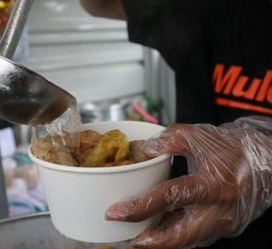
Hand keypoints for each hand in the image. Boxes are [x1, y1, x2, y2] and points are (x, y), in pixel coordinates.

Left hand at [106, 117, 271, 248]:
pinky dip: (177, 233)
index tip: (117, 211)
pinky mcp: (225, 228)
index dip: (141, 206)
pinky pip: (196, 235)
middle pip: (179, 235)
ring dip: (161, 239)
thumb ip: (172, 138)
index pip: (172, 198)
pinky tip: (162, 226)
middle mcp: (220, 211)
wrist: (264, 162)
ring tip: (138, 233)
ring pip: (187, 240)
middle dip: (149, 240)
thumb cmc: (234, 148)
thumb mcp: (201, 135)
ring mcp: (224, 224)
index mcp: (213, 185)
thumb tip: (146, 149)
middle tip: (127, 237)